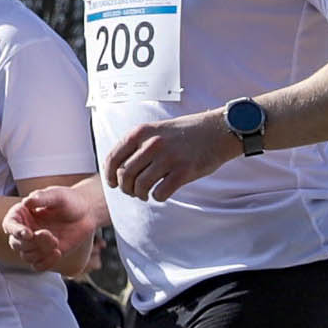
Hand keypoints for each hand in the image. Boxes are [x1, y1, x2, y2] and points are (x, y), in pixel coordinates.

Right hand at [5, 182, 103, 271]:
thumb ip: (42, 197)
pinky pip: (38, 266)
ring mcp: (34, 244)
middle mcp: (23, 231)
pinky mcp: (45, 254)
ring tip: (56, 241)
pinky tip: (58, 252)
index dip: (15, 231)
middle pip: (16, 244)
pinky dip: (46, 263)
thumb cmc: (67, 200)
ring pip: (26, 256)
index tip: (28, 233)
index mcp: (20, 215)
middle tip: (49, 235)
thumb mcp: (56, 195)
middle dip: (32, 242)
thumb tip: (27, 201)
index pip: (9, 225)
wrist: (85, 213)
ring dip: (41, 251)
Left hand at [104, 109, 240, 202]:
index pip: (113, 158)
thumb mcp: (156, 130)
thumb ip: (138, 144)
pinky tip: (161, 194)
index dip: (109, 175)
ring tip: (146, 194)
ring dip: (140, 194)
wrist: (218, 130)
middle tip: (132, 192)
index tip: (113, 184)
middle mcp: (152, 144)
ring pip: (140, 186)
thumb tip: (119, 170)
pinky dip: (157, 197)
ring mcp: (168, 158)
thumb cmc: (186, 132)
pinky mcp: (184, 171)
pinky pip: (160, 192)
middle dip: (125, 188)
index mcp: (141, 133)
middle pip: (125, 175)